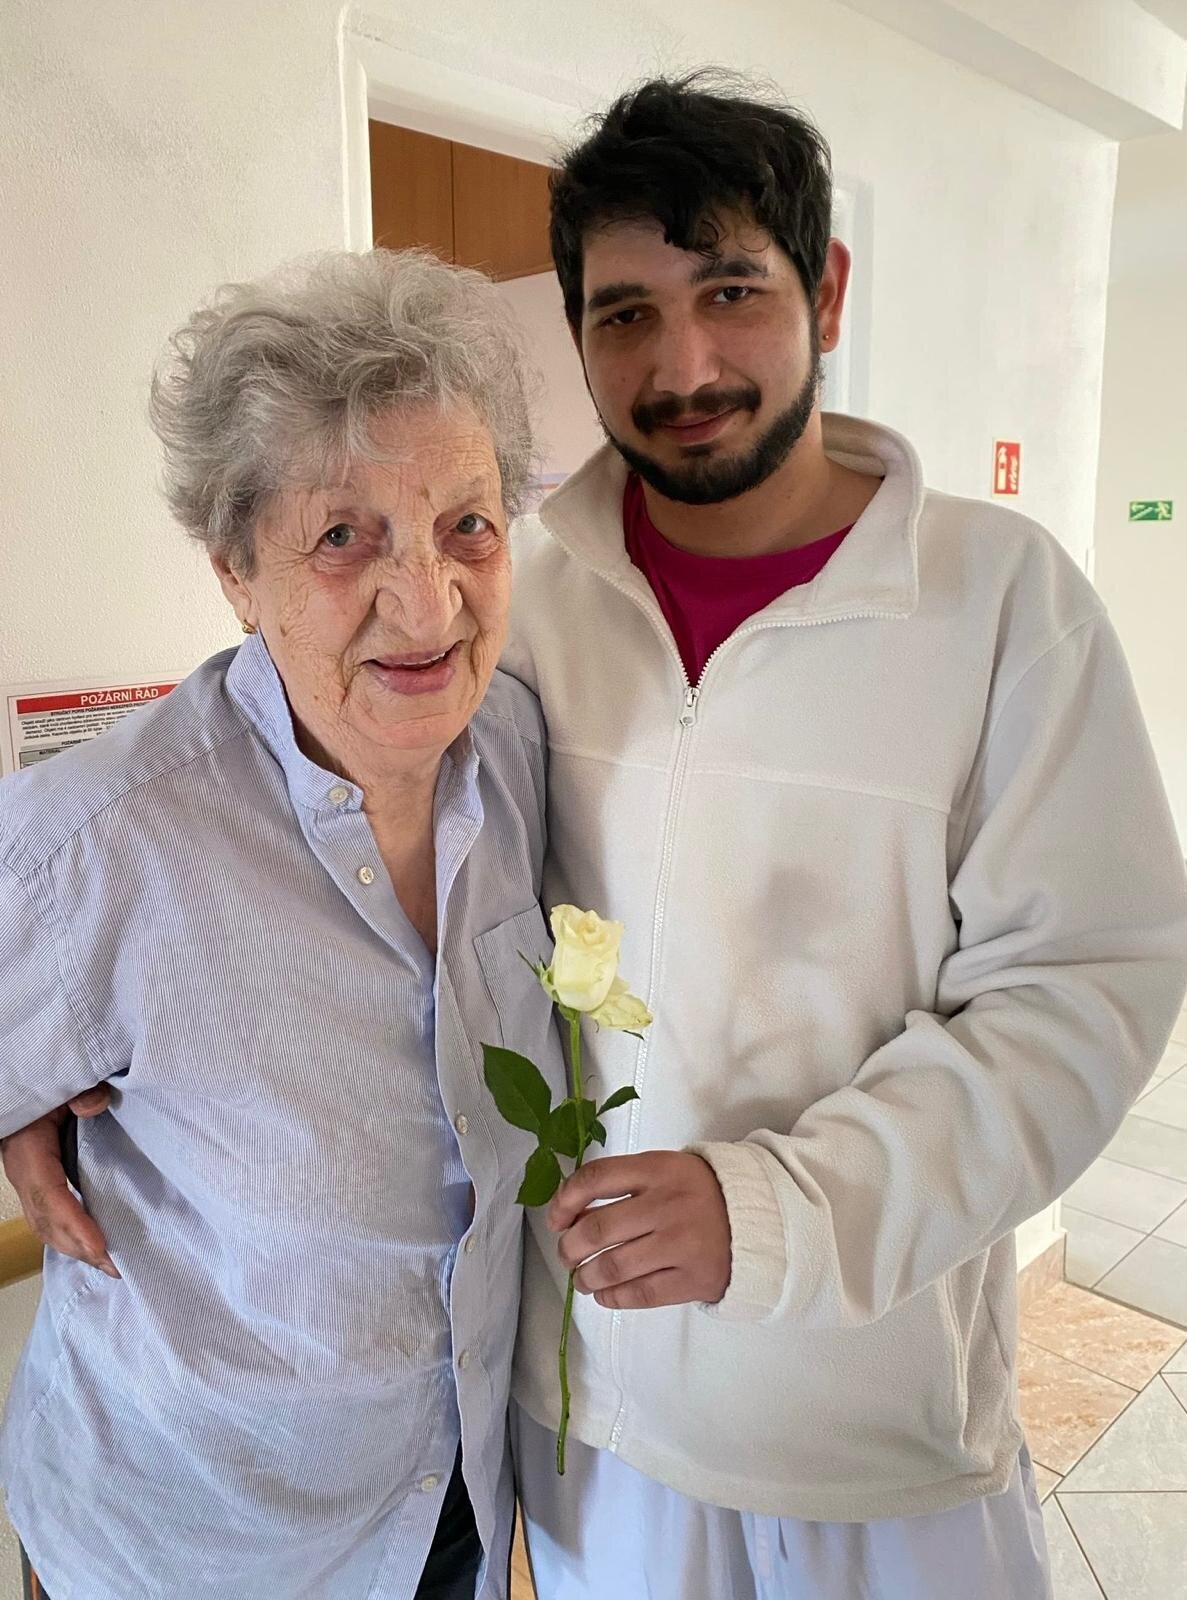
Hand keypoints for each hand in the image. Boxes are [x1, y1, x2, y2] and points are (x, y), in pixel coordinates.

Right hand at [0, 1088, 118, 1277]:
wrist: (32, 1087)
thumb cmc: (49, 1087)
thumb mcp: (63, 1084)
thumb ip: (80, 1092)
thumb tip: (95, 1104)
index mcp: (28, 1150)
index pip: (50, 1195)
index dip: (74, 1223)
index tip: (100, 1246)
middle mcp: (23, 1171)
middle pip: (47, 1220)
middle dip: (80, 1246)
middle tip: (115, 1266)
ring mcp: (26, 1181)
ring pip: (45, 1225)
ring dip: (75, 1247)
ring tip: (109, 1264)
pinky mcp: (36, 1183)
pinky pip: (48, 1217)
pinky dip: (70, 1235)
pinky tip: (93, 1246)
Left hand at [548, 1150, 730, 1309]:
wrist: (759, 1221)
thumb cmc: (699, 1194)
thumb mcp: (666, 1171)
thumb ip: (624, 1183)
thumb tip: (570, 1213)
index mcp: (658, 1169)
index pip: (596, 1178)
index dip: (565, 1200)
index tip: (555, 1219)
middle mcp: (667, 1204)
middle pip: (597, 1229)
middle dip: (569, 1247)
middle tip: (567, 1255)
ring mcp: (681, 1243)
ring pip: (613, 1266)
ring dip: (586, 1277)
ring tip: (582, 1278)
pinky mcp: (693, 1279)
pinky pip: (639, 1294)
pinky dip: (612, 1297)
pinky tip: (605, 1294)